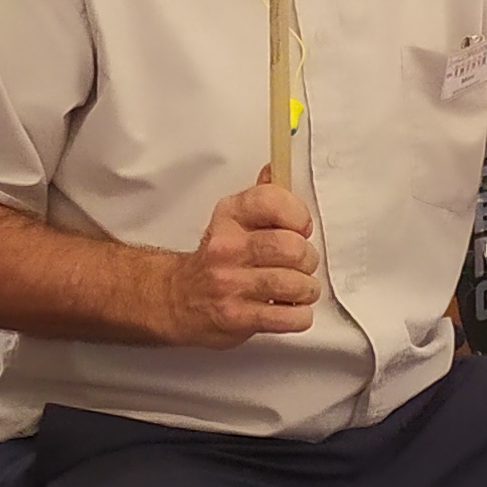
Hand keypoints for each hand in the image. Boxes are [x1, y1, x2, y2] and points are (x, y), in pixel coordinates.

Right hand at [166, 177, 318, 346]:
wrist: (179, 298)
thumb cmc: (215, 259)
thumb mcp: (232, 220)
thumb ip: (261, 197)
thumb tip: (276, 168)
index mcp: (229, 216)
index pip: (273, 201)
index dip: (299, 214)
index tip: (301, 228)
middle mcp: (227, 248)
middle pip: (292, 247)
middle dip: (308, 258)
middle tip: (302, 264)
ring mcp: (230, 284)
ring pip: (295, 284)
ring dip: (307, 289)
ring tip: (299, 289)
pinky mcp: (237, 317)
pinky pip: (288, 317)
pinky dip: (299, 316)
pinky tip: (291, 310)